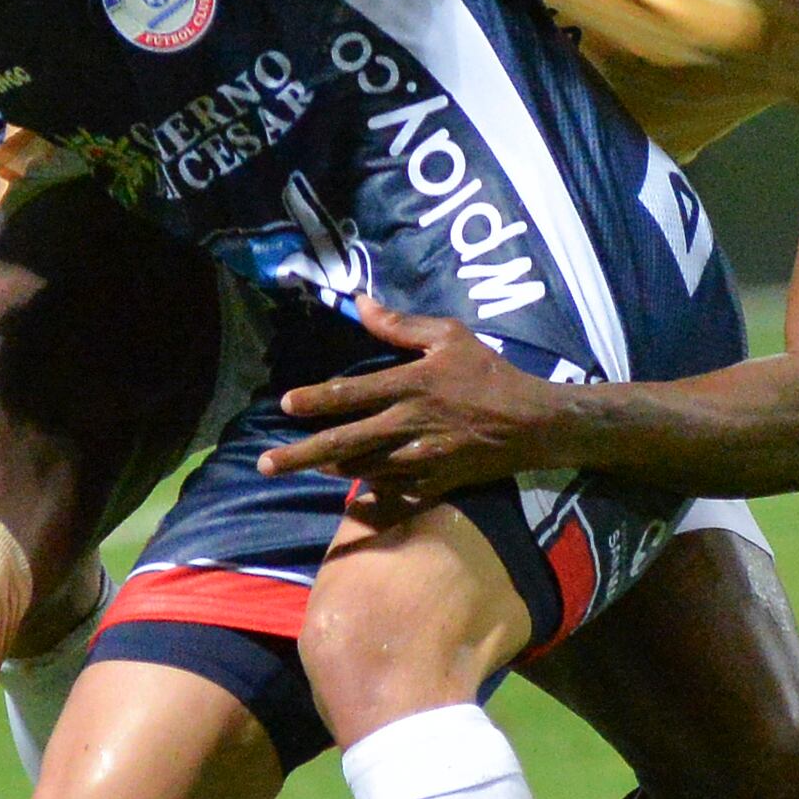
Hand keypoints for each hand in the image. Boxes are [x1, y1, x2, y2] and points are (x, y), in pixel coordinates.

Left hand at [258, 296, 581, 520]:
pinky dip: (370, 494)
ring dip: (330, 468)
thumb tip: (359, 302)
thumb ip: (400, 324)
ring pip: (363, 468)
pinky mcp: (435, 482)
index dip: (315, 400)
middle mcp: (409, 424)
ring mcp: (421, 458)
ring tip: (302, 466)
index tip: (285, 405)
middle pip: (345, 441)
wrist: (532, 423)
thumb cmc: (489, 373)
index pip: (351, 394)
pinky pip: (393, 491)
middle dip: (301, 454)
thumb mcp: (449, 336)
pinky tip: (350, 496)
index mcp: (411, 385)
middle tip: (266, 464)